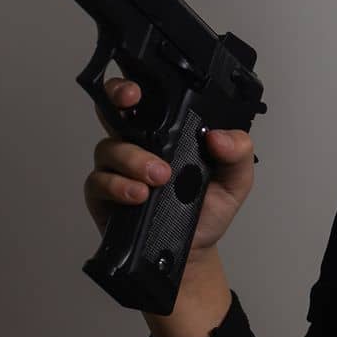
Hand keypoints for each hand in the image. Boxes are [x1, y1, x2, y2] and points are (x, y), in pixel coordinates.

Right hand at [83, 77, 256, 255]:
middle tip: (131, 104)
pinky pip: (98, 181)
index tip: (139, 90)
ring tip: (159, 178)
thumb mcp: (236, 180)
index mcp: (169, 133)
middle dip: (116, 98)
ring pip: (110, 148)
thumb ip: (237, 153)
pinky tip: (138, 195)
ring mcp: (117, 168)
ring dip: (133, 158)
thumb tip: (219, 136)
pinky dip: (118, 186)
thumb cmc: (209, 209)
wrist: (195, 250)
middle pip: (114, 110)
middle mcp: (138, 145)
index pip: (149, 100)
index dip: (136, 87)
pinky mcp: (103, 194)